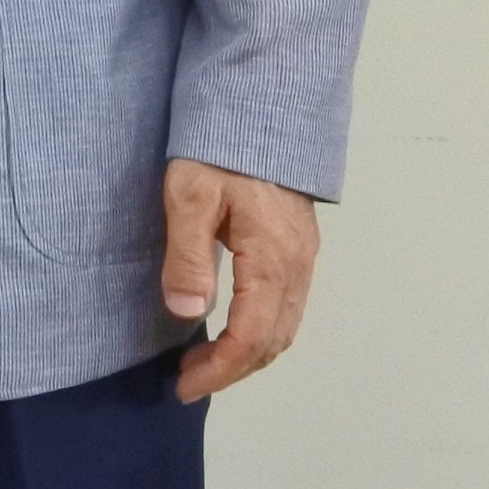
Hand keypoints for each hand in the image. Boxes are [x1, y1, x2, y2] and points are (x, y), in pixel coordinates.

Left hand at [161, 160, 319, 401]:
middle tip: (189, 380)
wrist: (261, 103)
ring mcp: (303, 256)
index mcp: (272, 259)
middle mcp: (297, 265)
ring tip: (205, 361)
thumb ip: (189, 255)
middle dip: (233, 369)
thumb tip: (187, 313)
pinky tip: (232, 326)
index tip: (185, 386)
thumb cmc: (220, 145)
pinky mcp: (299, 246)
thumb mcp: (190, 194)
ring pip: (285, 326)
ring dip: (249, 353)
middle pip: (274, 340)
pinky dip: (262, 330)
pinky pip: (288, 305)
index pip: (252, 337)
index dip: (220, 369)